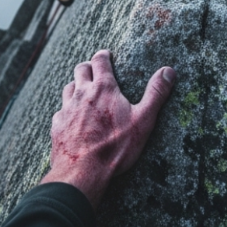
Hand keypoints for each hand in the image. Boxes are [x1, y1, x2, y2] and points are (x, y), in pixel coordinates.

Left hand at [41, 50, 175, 207]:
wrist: (82, 172)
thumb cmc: (115, 147)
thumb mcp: (143, 120)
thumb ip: (156, 93)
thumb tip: (169, 70)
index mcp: (103, 88)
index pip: (100, 61)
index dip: (103, 55)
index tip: (106, 54)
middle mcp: (81, 94)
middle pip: (80, 70)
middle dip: (88, 67)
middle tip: (94, 69)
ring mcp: (67, 109)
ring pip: (68, 88)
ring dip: (76, 86)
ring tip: (82, 91)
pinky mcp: (57, 125)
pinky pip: (60, 111)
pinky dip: (67, 110)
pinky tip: (72, 118)